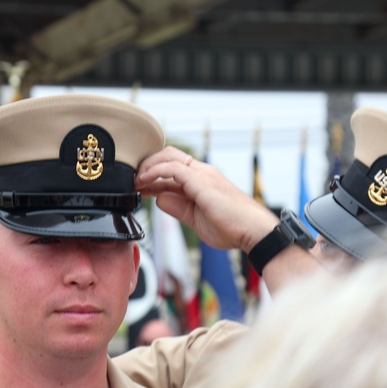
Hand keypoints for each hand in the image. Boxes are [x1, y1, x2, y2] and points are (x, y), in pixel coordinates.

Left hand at [135, 147, 277, 252]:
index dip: (152, 176)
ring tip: (135, 181)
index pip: (172, 169)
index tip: (139, 187)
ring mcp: (203, 174)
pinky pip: (173, 168)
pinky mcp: (202, 181)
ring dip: (147, 167)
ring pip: (168, 157)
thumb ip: (178, 208)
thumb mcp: (196, 219)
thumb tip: (159, 199)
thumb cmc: (231, 228)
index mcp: (202, 180)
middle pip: (168, 156)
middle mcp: (202, 172)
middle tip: (133, 181)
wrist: (253, 231)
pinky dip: (155, 172)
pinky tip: (144, 182)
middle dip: (147, 165)